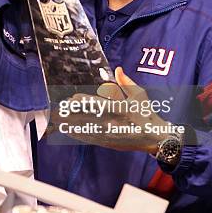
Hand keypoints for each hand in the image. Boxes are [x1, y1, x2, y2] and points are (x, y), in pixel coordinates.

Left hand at [53, 67, 171, 152]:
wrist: (155, 138)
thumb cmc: (147, 114)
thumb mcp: (139, 95)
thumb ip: (126, 83)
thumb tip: (117, 69)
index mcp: (120, 109)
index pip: (96, 105)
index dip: (82, 102)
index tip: (72, 99)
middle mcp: (112, 122)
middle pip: (86, 117)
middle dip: (71, 113)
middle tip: (60, 108)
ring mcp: (109, 134)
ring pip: (85, 129)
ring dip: (70, 124)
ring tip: (57, 120)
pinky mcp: (108, 143)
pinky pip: (89, 138)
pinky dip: (78, 135)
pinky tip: (68, 131)